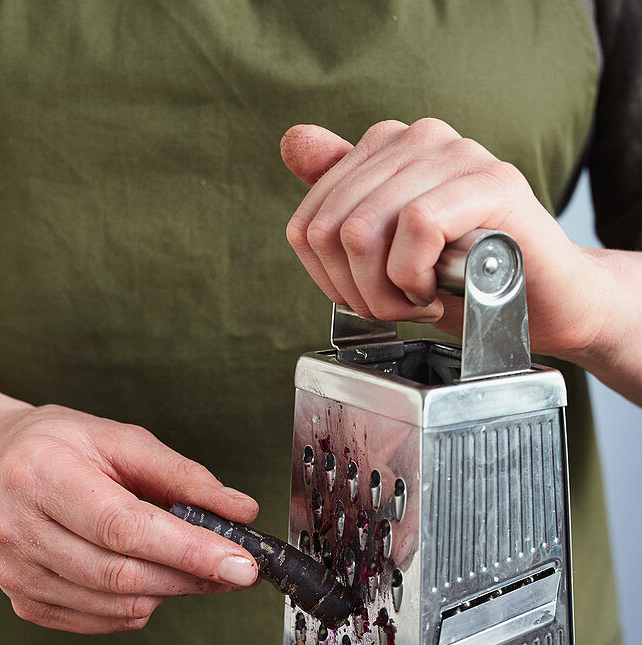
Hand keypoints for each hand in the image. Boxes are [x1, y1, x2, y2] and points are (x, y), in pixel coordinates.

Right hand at [0, 403, 259, 632]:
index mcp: (40, 474)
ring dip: (168, 592)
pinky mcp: (22, 601)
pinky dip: (138, 605)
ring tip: (190, 566)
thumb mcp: (119, 439)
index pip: (124, 527)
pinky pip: (100, 621)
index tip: (241, 563)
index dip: (188, 551)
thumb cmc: (59, 448)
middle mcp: (16, 527)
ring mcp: (14, 572)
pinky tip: (145, 576)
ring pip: (115, 605)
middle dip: (190, 577)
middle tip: (233, 568)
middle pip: (121, 574)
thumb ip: (183, 476)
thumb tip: (240, 512)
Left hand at [281, 119, 601, 360]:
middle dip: (358, 291)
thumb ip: (343, 200)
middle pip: (333, 230)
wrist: (546, 302)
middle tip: (398, 308)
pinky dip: (417, 276)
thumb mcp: (389, 251)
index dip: (330, 280)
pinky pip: (417, 227)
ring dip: (387, 291)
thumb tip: (294, 141)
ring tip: (420, 301)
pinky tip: (438, 290)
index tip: (370, 298)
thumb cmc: (467, 280)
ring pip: (365, 230)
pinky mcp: (491, 183)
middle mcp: (419, 138)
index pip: (309, 221)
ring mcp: (457, 155)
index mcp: (387, 148)